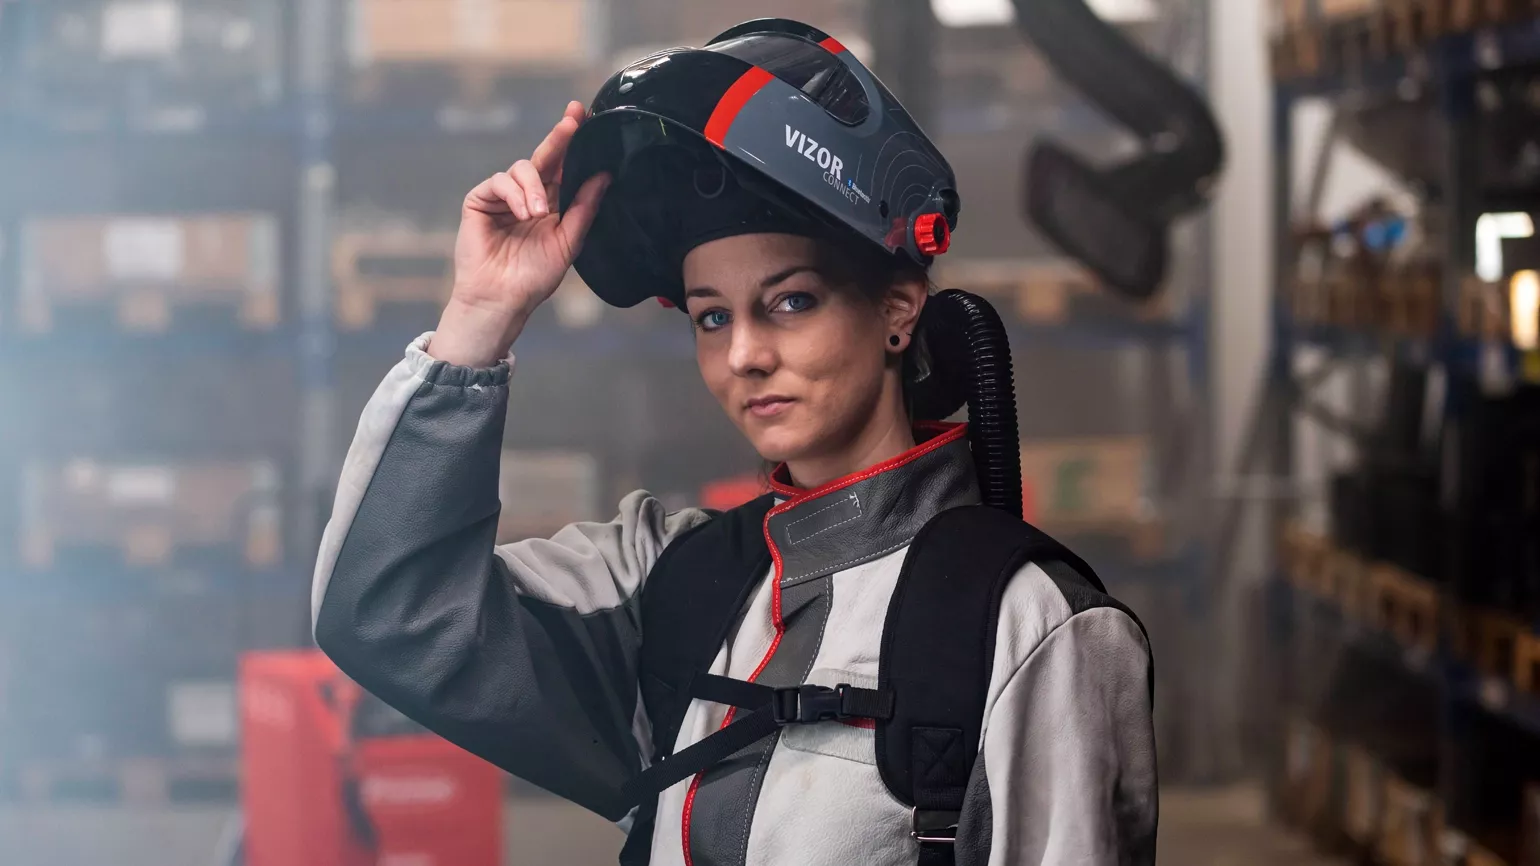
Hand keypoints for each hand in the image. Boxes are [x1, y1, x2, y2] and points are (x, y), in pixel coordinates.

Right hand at [430, 101, 610, 366]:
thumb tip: (604, 175)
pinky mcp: (480, 200)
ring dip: (533, 187)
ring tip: (538, 214)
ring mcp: (503, 196)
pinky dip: (514, 194)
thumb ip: (584, 207)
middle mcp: (529, 195)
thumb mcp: (568, 241)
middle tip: (572, 119)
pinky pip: (499, 182)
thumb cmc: (534, 277)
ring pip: (522, 168)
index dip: (573, 143)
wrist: (503, 299)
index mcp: (552, 204)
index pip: (565, 168)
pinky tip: (523, 213)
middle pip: (545, 157)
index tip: (585, 117)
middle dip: (559, 136)